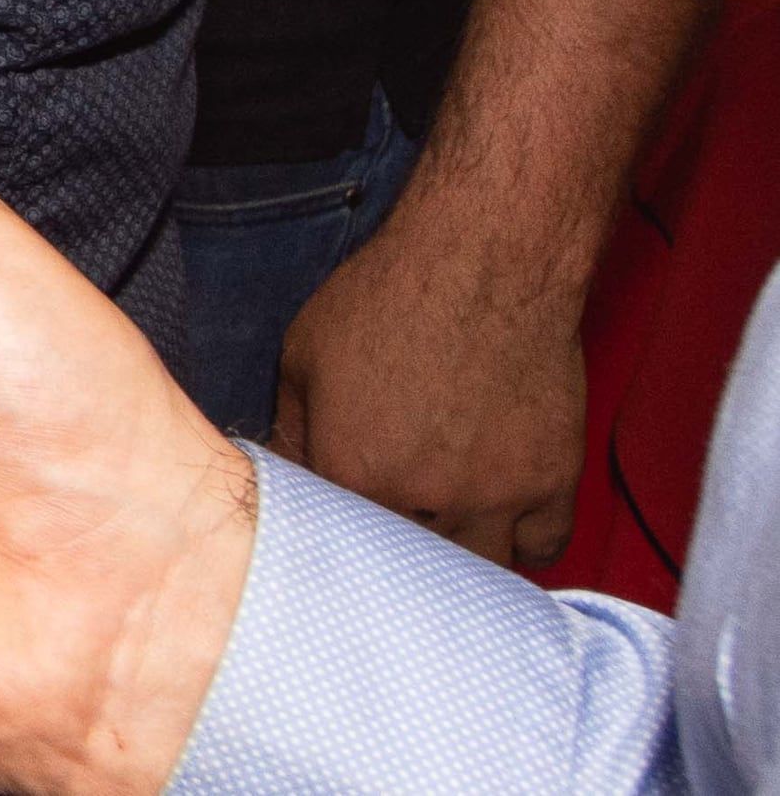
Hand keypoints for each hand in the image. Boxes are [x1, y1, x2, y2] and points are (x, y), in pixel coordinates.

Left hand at [270, 210, 585, 564]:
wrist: (485, 264)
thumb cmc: (385, 298)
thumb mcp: (302, 356)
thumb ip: (291, 430)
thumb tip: (283, 475)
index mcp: (351, 473)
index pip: (330, 539)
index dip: (331, 530)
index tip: (334, 521)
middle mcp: (424, 501)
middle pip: (405, 570)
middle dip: (392, 557)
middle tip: (390, 531)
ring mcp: (494, 498)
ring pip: (477, 572)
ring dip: (457, 559)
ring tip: (442, 534)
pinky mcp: (552, 483)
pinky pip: (542, 547)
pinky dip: (520, 540)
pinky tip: (499, 515)